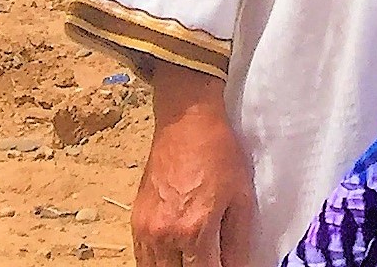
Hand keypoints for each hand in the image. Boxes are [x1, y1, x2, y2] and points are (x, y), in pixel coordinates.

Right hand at [135, 64, 255, 266]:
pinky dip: (158, 263)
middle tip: (210, 262)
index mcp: (194, 230)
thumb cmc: (219, 154)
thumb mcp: (241, 198)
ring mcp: (145, 229)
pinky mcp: (135, 221)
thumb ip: (238, 242)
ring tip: (194, 260)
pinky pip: (142, 257)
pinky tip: (174, 258)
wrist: (186, 123)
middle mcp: (165, 235)